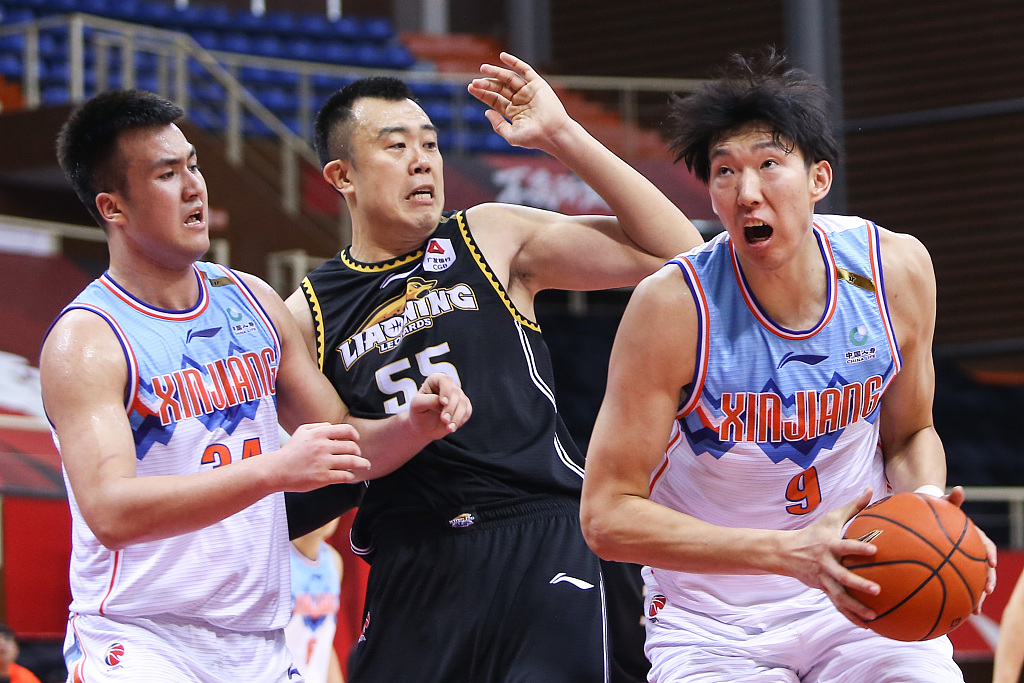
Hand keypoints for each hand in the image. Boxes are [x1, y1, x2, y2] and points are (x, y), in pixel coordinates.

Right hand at [275, 422, 369, 491]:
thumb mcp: (302, 431)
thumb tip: (333, 427)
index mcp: (319, 434)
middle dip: (358, 452)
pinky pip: (344, 476)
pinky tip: (351, 476)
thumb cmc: (290, 452)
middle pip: (352, 447)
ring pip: (352, 462)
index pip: (346, 431)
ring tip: (365, 466)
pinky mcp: (322, 478)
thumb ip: (318, 426)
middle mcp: (323, 447)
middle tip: (359, 456)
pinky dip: (351, 476)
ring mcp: (323, 463)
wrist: (276, 470)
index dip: (355, 435)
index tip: (357, 440)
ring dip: (362, 464)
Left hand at [408, 373, 471, 438]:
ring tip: (448, 428)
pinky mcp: (464, 407)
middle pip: (455, 393)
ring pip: (463, 403)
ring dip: (456, 416)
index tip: (443, 403)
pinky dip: (460, 421)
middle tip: (444, 420)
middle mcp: (449, 386)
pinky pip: (467, 412)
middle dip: (450, 408)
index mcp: (435, 380)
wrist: (424, 427)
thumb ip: (430, 401)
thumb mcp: (418, 405)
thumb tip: (444, 403)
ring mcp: (458, 396)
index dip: (446, 390)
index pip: (444, 380)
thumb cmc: (419, 412)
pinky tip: (451, 428)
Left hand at [467, 52, 569, 151]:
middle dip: (486, 84)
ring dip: (496, 72)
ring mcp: (528, 91)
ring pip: (509, 78)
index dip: (482, 94)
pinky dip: (514, 62)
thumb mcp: (511, 135)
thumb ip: (498, 125)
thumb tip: (487, 112)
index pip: (495, 100)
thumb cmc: (533, 138)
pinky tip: (502, 56)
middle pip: (499, 88)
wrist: (553, 133)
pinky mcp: (537, 84)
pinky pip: (524, 70)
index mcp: (513, 112)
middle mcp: (520, 100)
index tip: (471, 88)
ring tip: (482, 68)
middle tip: (474, 82)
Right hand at [781, 488, 879, 625]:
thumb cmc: (813, 532)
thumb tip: (870, 489)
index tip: (874, 551)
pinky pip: (838, 605)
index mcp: (829, 546)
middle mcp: (826, 564)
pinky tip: (867, 624)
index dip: (858, 549)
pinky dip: (851, 615)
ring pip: (840, 596)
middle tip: (877, 590)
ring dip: (856, 607)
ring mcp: (823, 579)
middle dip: (859, 584)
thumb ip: (853, 506)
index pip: (844, 547)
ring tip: (874, 616)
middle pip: (843, 576)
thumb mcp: (830, 517)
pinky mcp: (823, 589)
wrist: (786, 552)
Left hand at [944, 485, 997, 611]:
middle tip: (987, 592)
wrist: (926, 517)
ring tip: (975, 611)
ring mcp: (962, 562)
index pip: (986, 545)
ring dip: (976, 596)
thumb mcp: (942, 504)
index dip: (990, 553)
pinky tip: (952, 612)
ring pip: (973, 581)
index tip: (990, 562)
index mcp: (973, 537)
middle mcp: (971, 551)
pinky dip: (956, 598)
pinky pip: (956, 586)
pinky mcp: (951, 571)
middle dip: (987, 581)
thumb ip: (951, 500)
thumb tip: (959, 489)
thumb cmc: (935, 510)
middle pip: (984, 569)